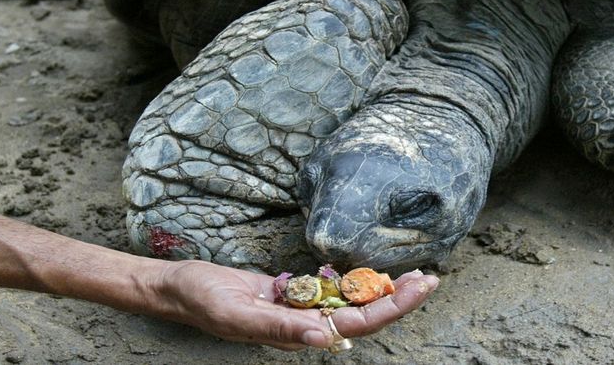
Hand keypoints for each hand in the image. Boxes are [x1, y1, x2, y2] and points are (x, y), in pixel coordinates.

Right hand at [149, 260, 439, 349]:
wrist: (183, 287)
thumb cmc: (205, 301)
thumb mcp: (239, 315)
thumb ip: (281, 329)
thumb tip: (328, 339)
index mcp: (298, 334)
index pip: (356, 323)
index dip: (391, 308)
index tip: (419, 288)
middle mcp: (305, 324)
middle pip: (363, 314)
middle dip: (399, 298)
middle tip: (430, 278)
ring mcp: (300, 309)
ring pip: (350, 302)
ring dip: (381, 290)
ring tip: (413, 275)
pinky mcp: (293, 294)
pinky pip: (329, 290)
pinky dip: (352, 281)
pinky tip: (368, 274)